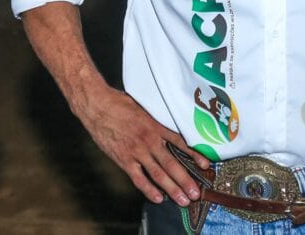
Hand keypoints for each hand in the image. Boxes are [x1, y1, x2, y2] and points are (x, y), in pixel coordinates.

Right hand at [79, 87, 209, 206]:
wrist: (98, 106)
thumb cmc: (121, 104)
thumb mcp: (145, 107)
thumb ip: (158, 119)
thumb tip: (171, 123)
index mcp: (156, 126)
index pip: (181, 142)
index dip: (194, 154)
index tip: (206, 165)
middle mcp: (149, 140)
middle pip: (172, 163)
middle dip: (186, 180)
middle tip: (196, 193)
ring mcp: (137, 151)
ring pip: (158, 174)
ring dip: (172, 188)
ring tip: (183, 199)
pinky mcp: (124, 159)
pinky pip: (138, 178)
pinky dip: (148, 190)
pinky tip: (158, 198)